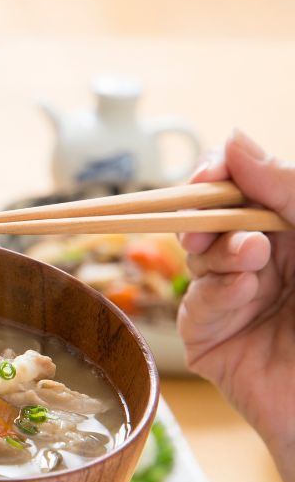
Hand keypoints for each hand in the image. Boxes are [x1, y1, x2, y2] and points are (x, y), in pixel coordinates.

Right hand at [177, 130, 294, 481]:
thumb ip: (289, 189)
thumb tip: (233, 139)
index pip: (245, 189)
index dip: (223, 174)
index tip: (212, 170)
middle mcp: (268, 265)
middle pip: (210, 218)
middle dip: (205, 210)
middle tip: (209, 211)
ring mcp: (239, 302)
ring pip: (198, 257)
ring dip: (217, 248)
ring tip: (251, 258)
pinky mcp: (213, 342)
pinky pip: (195, 304)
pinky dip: (214, 289)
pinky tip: (244, 290)